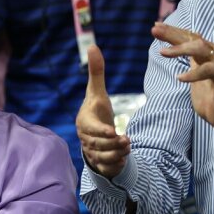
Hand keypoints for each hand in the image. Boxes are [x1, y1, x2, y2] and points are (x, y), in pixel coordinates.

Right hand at [76, 46, 130, 177]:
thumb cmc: (97, 110)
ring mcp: (92, 152)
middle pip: (98, 145)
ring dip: (116, 154)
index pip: (90, 129)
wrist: (95, 133)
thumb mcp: (98, 92)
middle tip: (127, 140)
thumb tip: (93, 45)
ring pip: (103, 157)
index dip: (101, 132)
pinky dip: (116, 165)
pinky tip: (125, 158)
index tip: (114, 132)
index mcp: (85, 121)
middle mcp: (86, 138)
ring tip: (128, 146)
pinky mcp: (99, 163)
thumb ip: (96, 72)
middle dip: (113, 144)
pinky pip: (106, 167)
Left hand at [152, 22, 213, 135]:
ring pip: (201, 48)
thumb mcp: (195, 74)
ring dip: (180, 49)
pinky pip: (208, 70)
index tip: (156, 27)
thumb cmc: (209, 97)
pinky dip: (193, 73)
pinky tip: (180, 78)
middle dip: (173, 34)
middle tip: (155, 31)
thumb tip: (174, 47)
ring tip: (163, 53)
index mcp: (209, 53)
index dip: (173, 31)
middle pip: (193, 38)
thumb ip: (189, 60)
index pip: (190, 37)